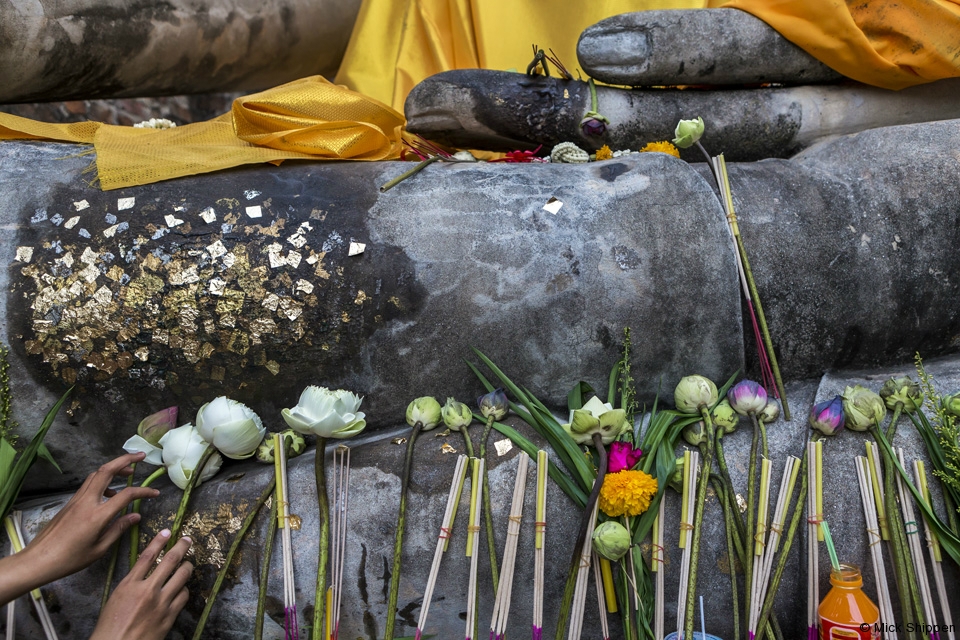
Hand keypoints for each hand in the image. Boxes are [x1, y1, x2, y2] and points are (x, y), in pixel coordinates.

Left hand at [23, 452, 160, 585]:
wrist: (38, 560)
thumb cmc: (70, 559)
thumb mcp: (99, 549)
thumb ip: (118, 529)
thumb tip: (135, 516)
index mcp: (97, 515)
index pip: (126, 495)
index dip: (143, 491)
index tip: (155, 493)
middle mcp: (87, 501)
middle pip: (106, 471)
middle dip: (125, 459)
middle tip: (140, 456)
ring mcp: (77, 500)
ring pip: (96, 474)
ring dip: (113, 468)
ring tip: (128, 472)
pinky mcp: (70, 502)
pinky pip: (89, 484)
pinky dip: (103, 480)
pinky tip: (110, 493)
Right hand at [91, 530, 191, 639]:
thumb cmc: (110, 626)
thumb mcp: (116, 598)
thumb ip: (132, 582)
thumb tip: (146, 569)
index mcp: (129, 585)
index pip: (148, 555)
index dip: (159, 541)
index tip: (167, 532)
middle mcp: (147, 591)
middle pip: (170, 560)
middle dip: (182, 546)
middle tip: (187, 540)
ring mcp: (161, 603)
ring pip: (182, 576)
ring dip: (187, 566)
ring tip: (187, 564)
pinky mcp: (169, 616)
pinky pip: (184, 595)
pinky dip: (184, 589)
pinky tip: (182, 588)